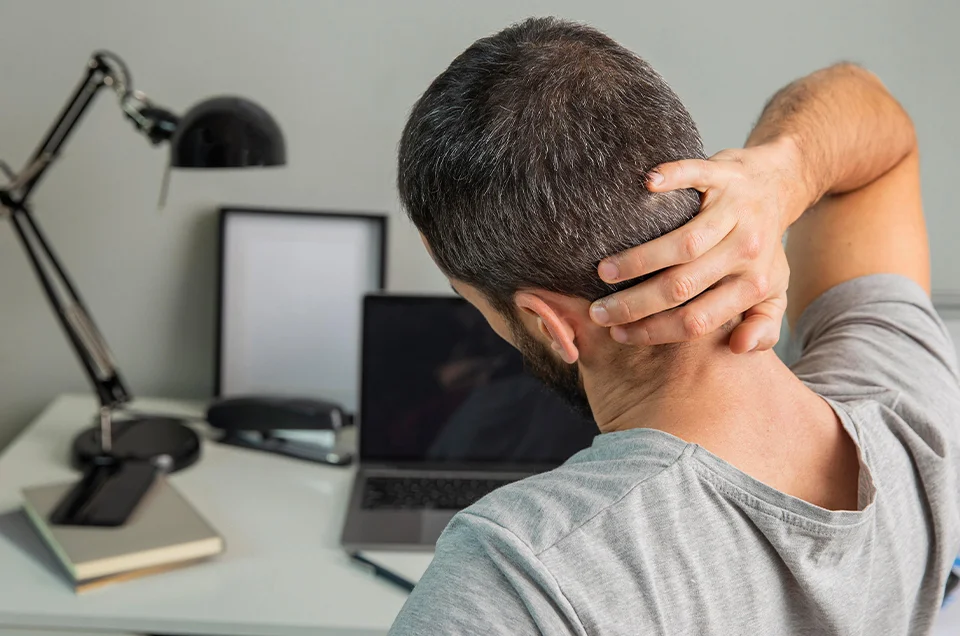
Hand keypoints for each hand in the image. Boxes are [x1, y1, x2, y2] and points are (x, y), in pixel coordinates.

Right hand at [589, 140, 808, 352]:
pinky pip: (697, 175)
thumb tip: (740, 349)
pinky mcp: (725, 174)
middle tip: (599, 312)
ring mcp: (736, 210)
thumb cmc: (762, 246)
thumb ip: (764, 326)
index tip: (619, 334)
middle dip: (634, 303)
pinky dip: (672, 177)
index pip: (698, 319)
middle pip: (683, 285)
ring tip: (603, 272)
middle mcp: (746, 249)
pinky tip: (645, 185)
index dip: (655, 331)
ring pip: (685, 243)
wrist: (779, 185)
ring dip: (638, 259)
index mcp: (754, 284)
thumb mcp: (773, 291)